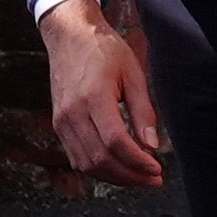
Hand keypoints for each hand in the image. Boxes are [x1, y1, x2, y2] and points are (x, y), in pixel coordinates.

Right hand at [41, 0, 163, 189]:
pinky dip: (98, 168)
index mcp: (93, 97)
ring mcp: (61, 121)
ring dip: (115, 177)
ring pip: (86, 164)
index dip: (138, 162)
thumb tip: (153, 146)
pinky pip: (76, 157)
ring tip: (139, 177)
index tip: (157, 169)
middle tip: (153, 179)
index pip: (115, 142)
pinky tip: (119, 168)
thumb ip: (143, 112)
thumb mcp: (133, 74)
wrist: (69, 36)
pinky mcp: (58, 124)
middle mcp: (72, 113)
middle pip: (100, 159)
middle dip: (130, 176)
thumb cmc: (104, 50)